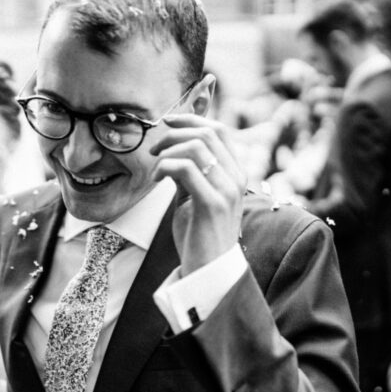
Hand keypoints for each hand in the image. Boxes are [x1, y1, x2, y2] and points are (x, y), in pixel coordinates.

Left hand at [150, 113, 246, 275]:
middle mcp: (236, 178)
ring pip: (196, 146)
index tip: (167, 122)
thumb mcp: (194, 197)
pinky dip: (165, 167)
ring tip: (155, 169)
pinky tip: (157, 179)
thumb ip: (189, 173)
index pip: (219, 130)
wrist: (208, 272)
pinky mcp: (212, 204)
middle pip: (207, 133)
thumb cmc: (198, 236)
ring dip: (167, 151)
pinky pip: (185, 168)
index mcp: (235, 173)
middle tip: (154, 149)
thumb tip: (171, 150)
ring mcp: (226, 190)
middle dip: (174, 134)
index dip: (192, 119)